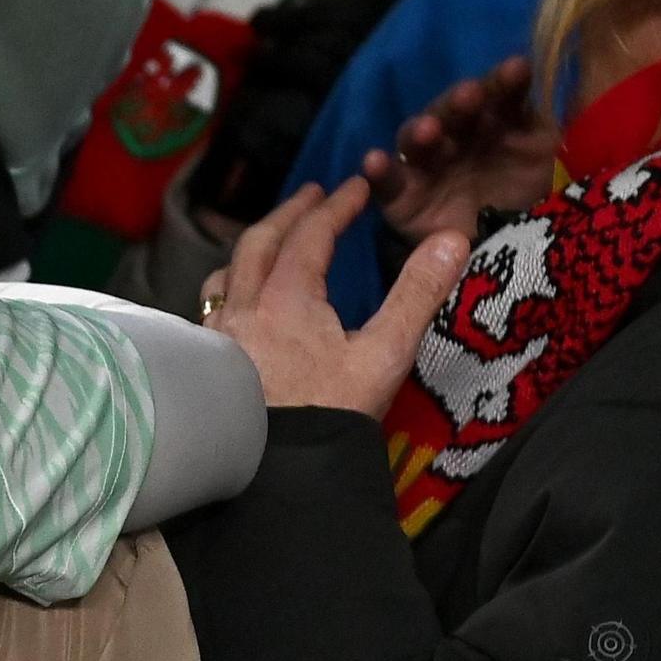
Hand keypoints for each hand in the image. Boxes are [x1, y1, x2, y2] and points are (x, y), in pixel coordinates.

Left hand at [201, 180, 467, 418]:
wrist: (276, 473)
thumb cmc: (328, 414)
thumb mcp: (384, 355)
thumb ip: (416, 295)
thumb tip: (453, 239)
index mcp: (285, 297)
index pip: (310, 235)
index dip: (336, 207)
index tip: (357, 186)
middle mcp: (242, 307)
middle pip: (258, 242)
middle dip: (289, 213)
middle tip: (313, 194)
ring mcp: (218, 337)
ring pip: (226, 274)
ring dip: (250, 249)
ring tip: (270, 242)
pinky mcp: (207, 365)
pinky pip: (212, 309)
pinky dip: (230, 288)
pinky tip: (239, 306)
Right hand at [359, 56, 556, 243]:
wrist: (501, 252)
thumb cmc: (524, 195)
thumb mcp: (545, 157)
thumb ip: (546, 126)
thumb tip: (559, 95)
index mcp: (491, 122)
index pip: (497, 95)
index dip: (505, 82)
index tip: (517, 69)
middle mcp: (454, 136)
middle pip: (452, 113)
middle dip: (459, 103)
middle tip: (469, 95)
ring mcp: (424, 165)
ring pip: (416, 141)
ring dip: (420, 131)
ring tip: (428, 130)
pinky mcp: (399, 196)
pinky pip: (386, 182)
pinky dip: (378, 171)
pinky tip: (373, 161)